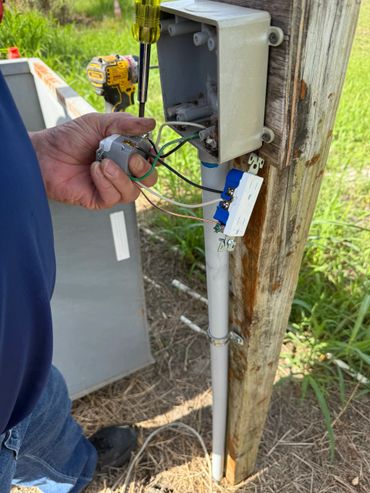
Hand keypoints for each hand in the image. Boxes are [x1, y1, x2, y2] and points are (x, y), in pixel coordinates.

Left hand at [30, 112, 156, 208]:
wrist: (44, 154)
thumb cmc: (67, 139)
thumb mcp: (98, 123)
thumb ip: (125, 123)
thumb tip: (150, 123)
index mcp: (125, 153)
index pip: (150, 159)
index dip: (152, 156)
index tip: (146, 148)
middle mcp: (121, 171)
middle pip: (148, 179)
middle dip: (142, 169)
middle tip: (130, 158)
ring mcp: (112, 187)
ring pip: (133, 191)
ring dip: (121, 176)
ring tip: (103, 162)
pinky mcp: (100, 199)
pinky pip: (114, 197)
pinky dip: (106, 182)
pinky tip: (94, 170)